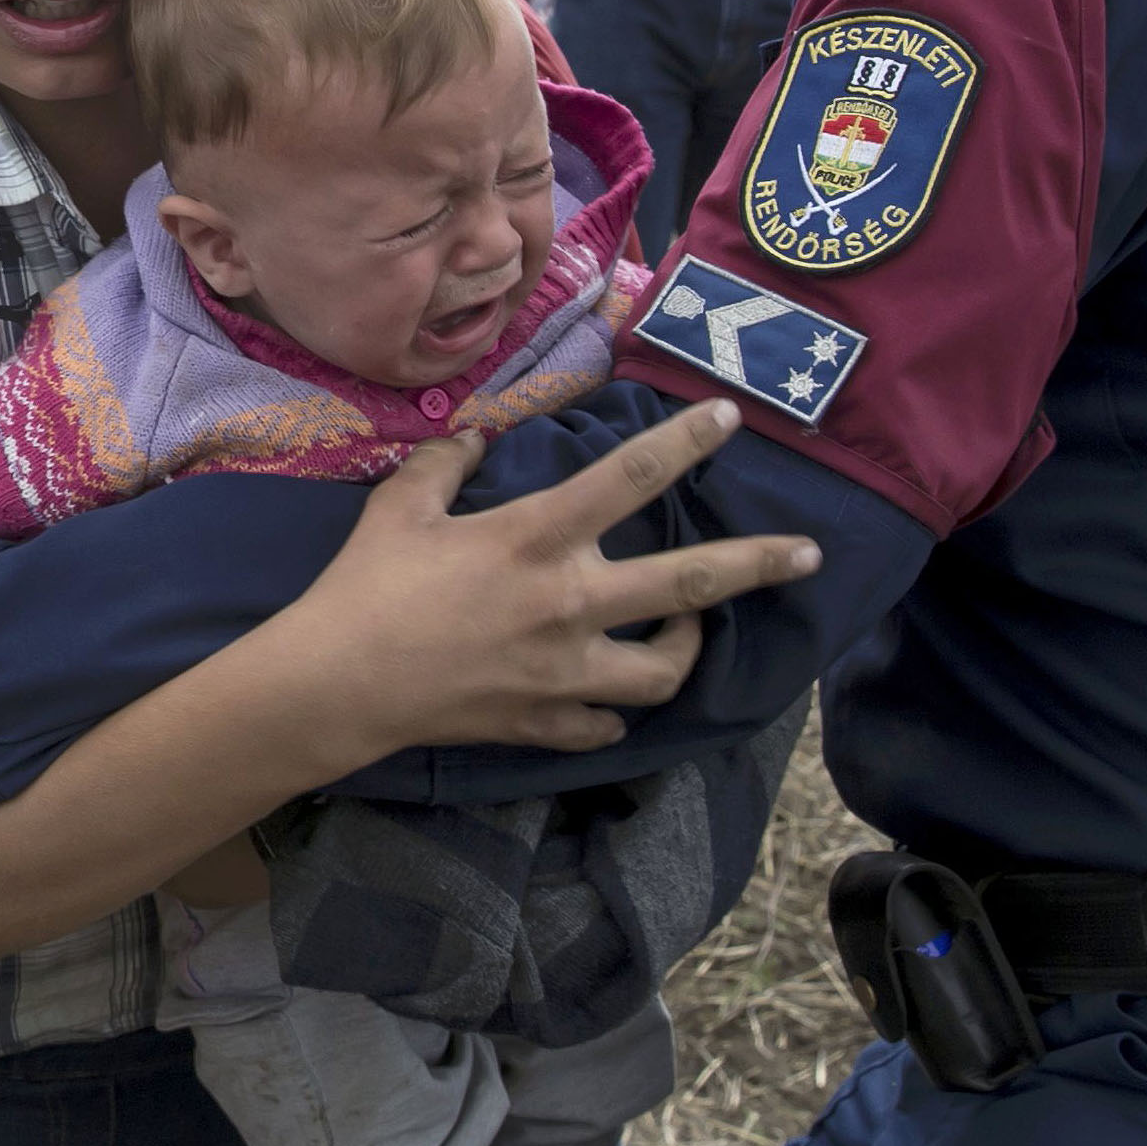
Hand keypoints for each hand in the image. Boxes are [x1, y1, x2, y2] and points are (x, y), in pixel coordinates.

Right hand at [288, 399, 820, 758]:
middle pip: (686, 587)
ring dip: (686, 651)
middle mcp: (568, 605)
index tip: (728, 419)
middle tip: (808, 556)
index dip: (685, 443)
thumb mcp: (402, 504)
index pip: (629, 479)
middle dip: (756, 566)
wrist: (338, 684)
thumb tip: (475, 435)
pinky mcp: (544, 722)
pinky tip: (608, 699)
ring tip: (690, 634)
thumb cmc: (367, 585)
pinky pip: (606, 726)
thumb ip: (447, 463)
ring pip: (662, 675)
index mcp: (535, 538)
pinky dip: (613, 712)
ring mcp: (563, 674)